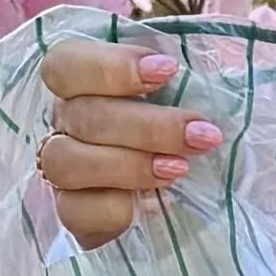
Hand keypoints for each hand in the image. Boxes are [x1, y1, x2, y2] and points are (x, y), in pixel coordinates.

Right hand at [35, 32, 217, 244]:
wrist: (190, 197)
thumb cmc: (185, 127)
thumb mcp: (190, 90)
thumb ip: (187, 70)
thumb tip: (213, 61)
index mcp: (83, 84)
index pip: (67, 64)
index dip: (111, 66)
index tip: (168, 70)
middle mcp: (65, 124)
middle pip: (81, 116)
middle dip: (147, 126)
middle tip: (201, 134)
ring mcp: (62, 170)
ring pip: (66, 162)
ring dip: (127, 165)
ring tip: (178, 169)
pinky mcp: (73, 213)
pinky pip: (74, 211)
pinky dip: (113, 208)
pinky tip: (153, 204)